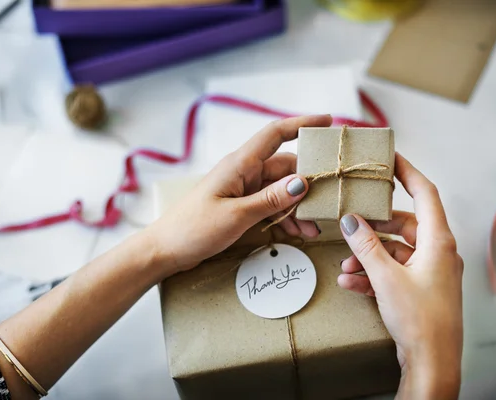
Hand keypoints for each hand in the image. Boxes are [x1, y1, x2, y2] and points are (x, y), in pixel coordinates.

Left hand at [147, 115, 331, 272]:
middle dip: (308, 184)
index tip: (327, 121)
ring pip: (281, 190)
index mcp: (240, 164)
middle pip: (285, 167)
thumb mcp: (236, 215)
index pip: (275, 134)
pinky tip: (298, 233)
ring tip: (314, 228)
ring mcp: (242, 189)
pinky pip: (271, 205)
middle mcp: (244, 172)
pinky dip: (285, 217)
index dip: (302, 123)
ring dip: (298, 207)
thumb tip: (303, 182)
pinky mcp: (241, 206)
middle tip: (329, 201)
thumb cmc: (193, 228)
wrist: (166, 250)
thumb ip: (270, 199)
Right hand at [337, 154, 462, 399]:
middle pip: (403, 225)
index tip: (391, 159)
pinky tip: (352, 283)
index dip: (408, 173)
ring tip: (345, 266)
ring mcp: (429, 272)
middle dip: (373, 228)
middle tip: (351, 223)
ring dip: (368, 257)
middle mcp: (437, 252)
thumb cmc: (420, 319)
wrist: (431, 362)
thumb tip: (351, 221)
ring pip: (394, 251)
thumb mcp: (386, 277)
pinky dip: (373, 274)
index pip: (425, 194)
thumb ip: (366, 246)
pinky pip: (394, 272)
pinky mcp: (420, 289)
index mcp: (437, 241)